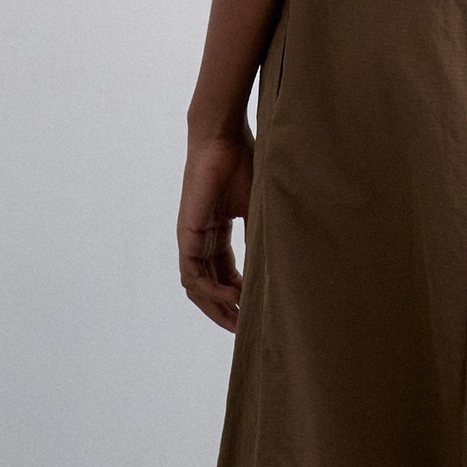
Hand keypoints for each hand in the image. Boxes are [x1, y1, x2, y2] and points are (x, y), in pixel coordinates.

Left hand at [177, 124, 253, 331]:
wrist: (223, 137)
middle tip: (244, 329)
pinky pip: (193, 273)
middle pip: (207, 286)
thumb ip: (261, 233)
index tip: (254, 311)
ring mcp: (191, 237)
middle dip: (224, 310)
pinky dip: (211, 289)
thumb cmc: (243, 160)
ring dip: (216, 306)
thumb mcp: (258, 205)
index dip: (237, 295)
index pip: (223, 273)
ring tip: (238, 320)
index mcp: (217, 231)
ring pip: (197, 285)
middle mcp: (201, 238)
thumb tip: (279, 262)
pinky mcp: (187, 233)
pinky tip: (232, 296)